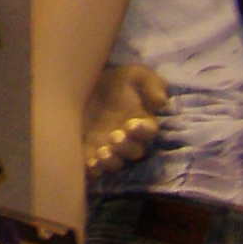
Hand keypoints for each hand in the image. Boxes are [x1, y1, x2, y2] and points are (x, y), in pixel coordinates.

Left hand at [82, 60, 169, 179]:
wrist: (80, 85)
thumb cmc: (113, 81)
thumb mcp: (134, 74)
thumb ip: (151, 83)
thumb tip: (161, 102)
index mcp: (141, 122)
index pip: (148, 131)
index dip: (142, 131)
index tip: (131, 124)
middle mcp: (128, 139)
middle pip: (133, 151)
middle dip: (126, 147)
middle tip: (115, 137)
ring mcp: (109, 148)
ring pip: (116, 163)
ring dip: (111, 161)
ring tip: (103, 151)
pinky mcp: (90, 154)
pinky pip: (96, 169)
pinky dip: (95, 169)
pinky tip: (90, 163)